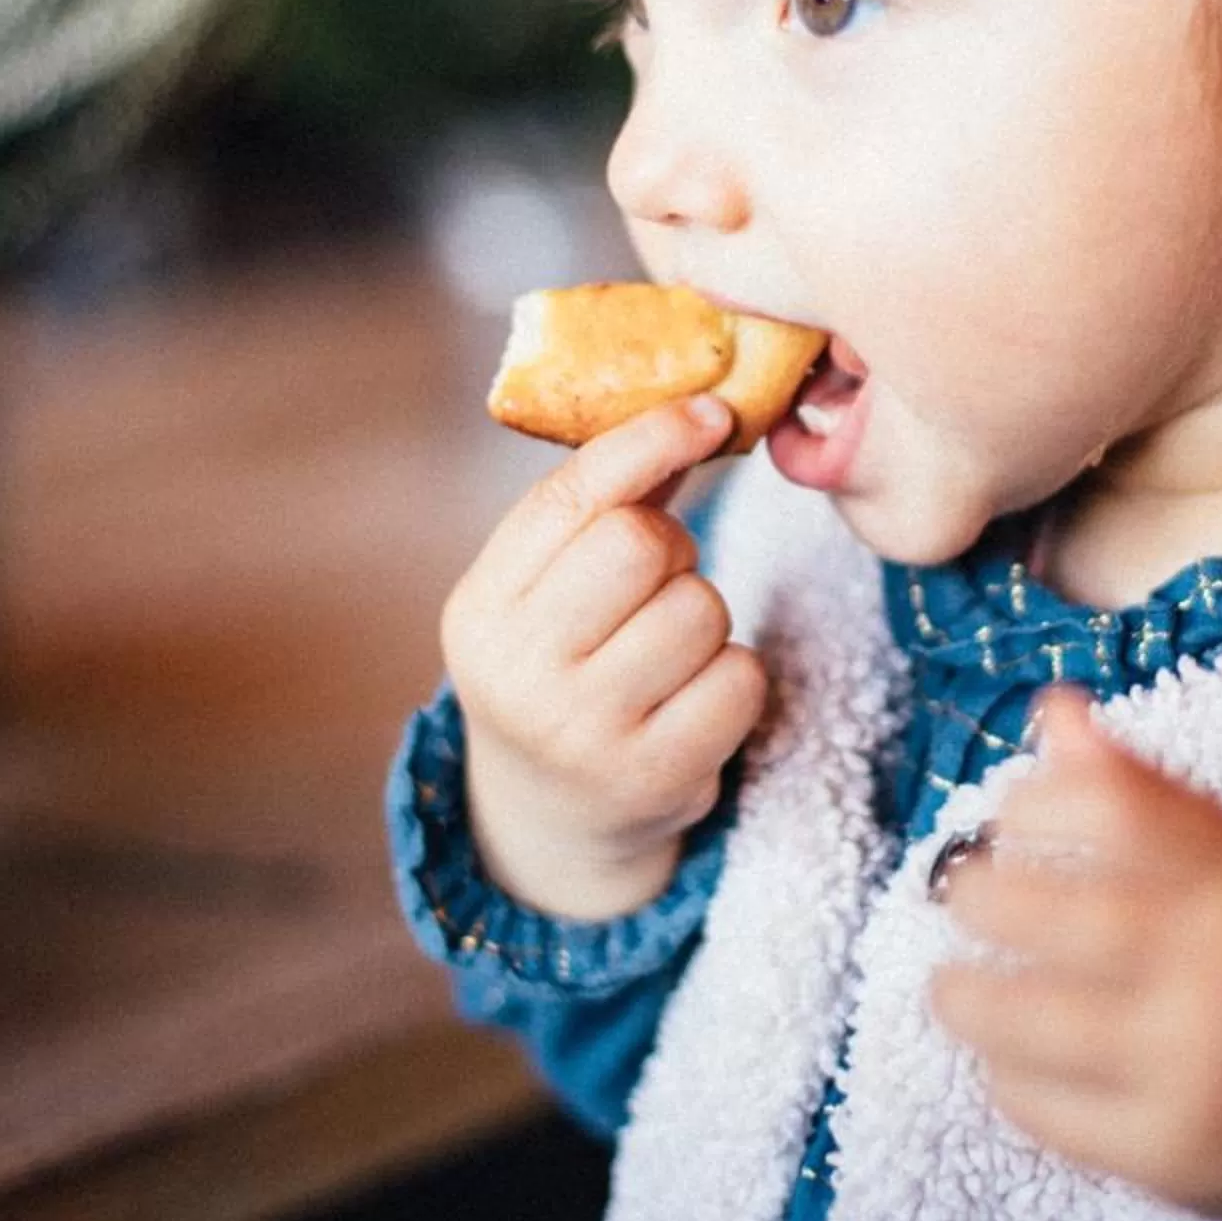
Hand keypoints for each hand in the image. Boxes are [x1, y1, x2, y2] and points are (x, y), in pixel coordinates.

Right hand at [440, 395, 767, 920]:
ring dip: (706, 614)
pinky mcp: (656, 778)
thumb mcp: (546, 591)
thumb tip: (698, 405)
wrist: (553, 815)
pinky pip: (741, 677)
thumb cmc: (562, 665)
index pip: (570, 496)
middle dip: (673, 548)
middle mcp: (519, 675)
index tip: (712, 411)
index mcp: (481, 610)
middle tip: (660, 581)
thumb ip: (606, 503)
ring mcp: (585, 734)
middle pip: (641, 544)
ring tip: (669, 651)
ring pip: (701, 607)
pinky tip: (694, 697)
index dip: (651, 439)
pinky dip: (734, 675)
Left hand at [931, 689, 1221, 1220]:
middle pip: (1051, 915)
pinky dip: (1009, 1077)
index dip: (1036, 802)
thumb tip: (1051, 712)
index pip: (1111, 813)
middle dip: (980, 893)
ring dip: (965, 994)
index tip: (1013, 812)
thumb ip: (1159, 798)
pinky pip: (1045, 1112)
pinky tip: (1013, 1056)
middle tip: (960, 889)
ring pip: (1024, 1026)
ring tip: (953, 982)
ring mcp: (1195, 1081)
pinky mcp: (1170, 1165)